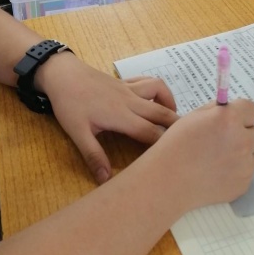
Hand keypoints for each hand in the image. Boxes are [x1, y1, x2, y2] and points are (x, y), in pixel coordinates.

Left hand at [35, 53, 177, 183]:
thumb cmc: (69, 104)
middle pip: (161, 112)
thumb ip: (93, 155)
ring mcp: (128, 89)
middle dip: (177, 125)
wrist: (62, 74)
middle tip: (191, 139)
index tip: (178, 157)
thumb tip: (106, 180)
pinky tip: (155, 99)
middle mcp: (130, 101)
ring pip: (158, 90)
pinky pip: (146, 81)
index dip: (165, 145)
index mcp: (121, 117)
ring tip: (173, 118)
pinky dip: (157, 88)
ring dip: (170, 102)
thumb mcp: (77, 133)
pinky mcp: (123, 81)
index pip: (150, 133)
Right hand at [151, 99, 253, 213]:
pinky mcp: (244, 184)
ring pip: (251, 154)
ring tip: (216, 159)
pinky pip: (246, 172)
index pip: (252, 109)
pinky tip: (215, 172)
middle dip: (243, 134)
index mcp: (229, 119)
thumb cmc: (176, 144)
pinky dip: (235, 171)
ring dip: (240, 153)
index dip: (242, 113)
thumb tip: (230, 109)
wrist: (169, 180)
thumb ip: (216, 111)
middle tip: (223, 139)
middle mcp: (242, 141)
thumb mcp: (194, 117)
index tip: (233, 118)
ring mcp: (245, 165)